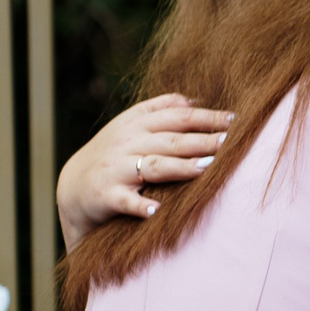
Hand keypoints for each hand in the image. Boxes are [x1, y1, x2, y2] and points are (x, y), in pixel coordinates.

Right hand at [57, 94, 231, 248]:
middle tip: (230, 142)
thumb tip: (193, 100)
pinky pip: (124, 200)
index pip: (176, 116)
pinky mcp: (106, 194)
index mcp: (136, 123)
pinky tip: (155, 210)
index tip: (235, 120)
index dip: (205, 117)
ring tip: (205, 168)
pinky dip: (139, 205)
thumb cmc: (113, 155)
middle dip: (202, 140)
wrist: (74, 187)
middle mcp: (127, 142)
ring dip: (179, 167)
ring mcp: (116, 168)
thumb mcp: (130, 126)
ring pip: (153, 166)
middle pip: (171, 140)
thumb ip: (159, 110)